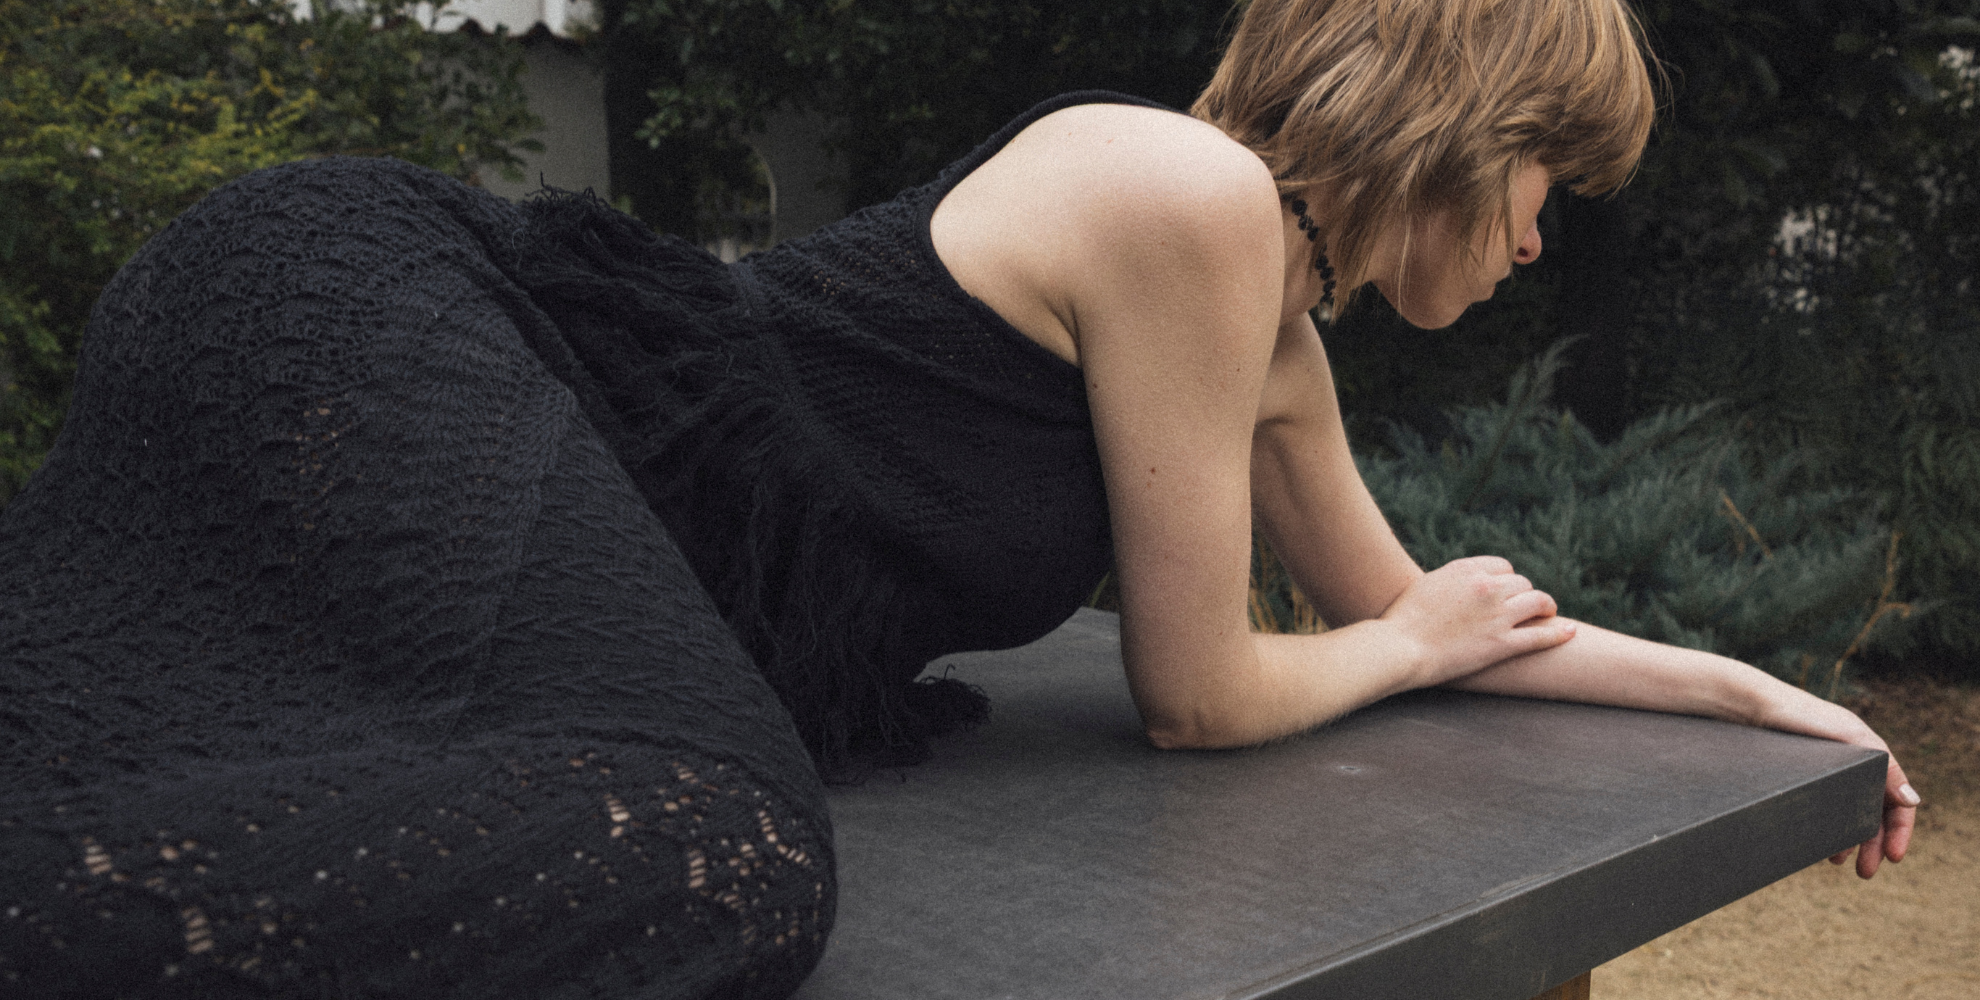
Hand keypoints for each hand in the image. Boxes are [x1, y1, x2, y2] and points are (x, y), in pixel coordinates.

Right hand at [1379, 556, 1576, 687]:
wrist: (1398, 647)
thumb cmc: (1402, 621)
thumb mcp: (1426, 586)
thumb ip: (1450, 581)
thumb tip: (1461, 585)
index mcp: (1466, 569)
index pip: (1502, 566)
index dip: (1506, 579)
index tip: (1503, 591)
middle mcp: (1486, 587)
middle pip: (1521, 583)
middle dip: (1522, 595)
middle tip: (1521, 608)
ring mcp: (1497, 615)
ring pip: (1537, 602)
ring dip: (1545, 607)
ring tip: (1547, 613)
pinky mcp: (1502, 644)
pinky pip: (1540, 635)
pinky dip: (1559, 633)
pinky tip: (1571, 632)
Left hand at [1757, 691, 1918, 878]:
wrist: (1745, 707)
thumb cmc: (1798, 714)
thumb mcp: (1847, 737)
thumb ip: (1883, 767)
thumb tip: (1912, 802)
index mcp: (1868, 756)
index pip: (1896, 800)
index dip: (1899, 829)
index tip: (1893, 858)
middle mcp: (1850, 766)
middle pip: (1873, 813)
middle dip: (1873, 845)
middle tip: (1865, 873)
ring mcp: (1824, 774)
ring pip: (1848, 815)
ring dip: (1850, 841)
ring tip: (1839, 861)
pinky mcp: (1798, 780)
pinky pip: (1822, 811)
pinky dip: (1827, 831)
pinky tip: (1819, 847)